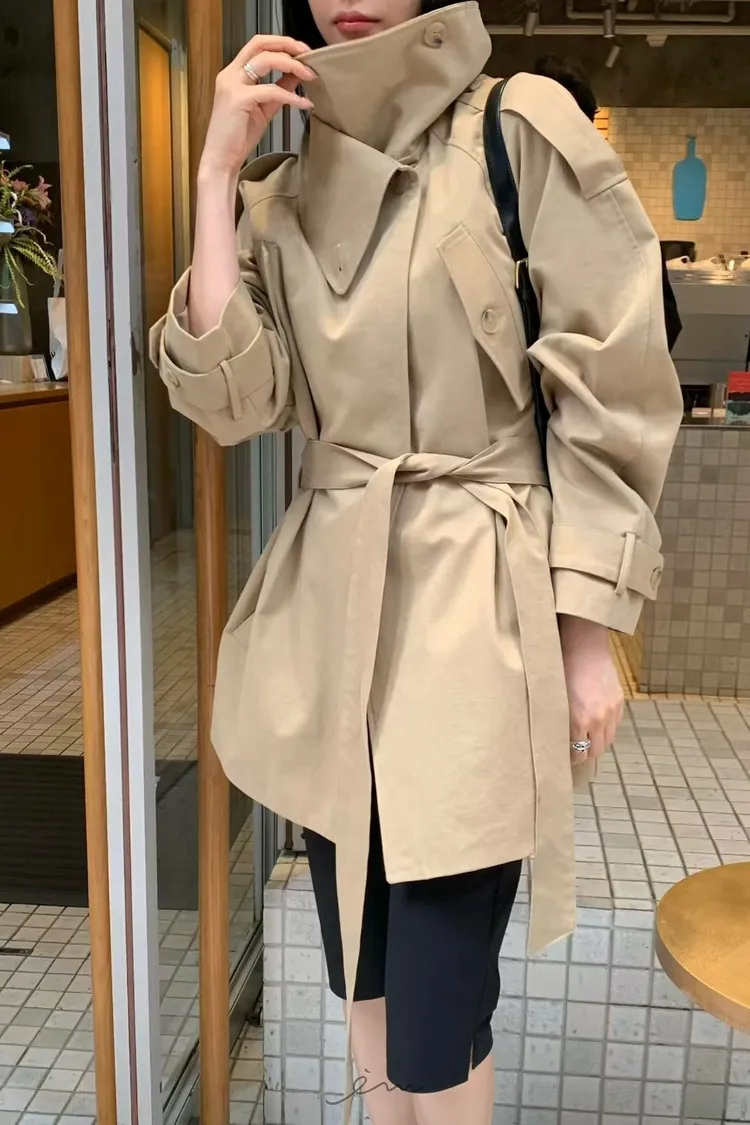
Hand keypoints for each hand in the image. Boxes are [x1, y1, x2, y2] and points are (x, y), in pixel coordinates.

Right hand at [199, 35, 315, 179]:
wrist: (221, 160)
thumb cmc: (238, 137)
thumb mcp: (263, 108)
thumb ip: (278, 90)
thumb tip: (297, 75)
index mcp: (234, 73)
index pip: (257, 45)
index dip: (281, 43)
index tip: (302, 51)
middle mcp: (230, 74)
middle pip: (260, 44)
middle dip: (287, 45)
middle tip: (309, 54)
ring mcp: (232, 85)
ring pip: (266, 61)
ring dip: (292, 65)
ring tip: (310, 76)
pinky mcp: (239, 100)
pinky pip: (271, 91)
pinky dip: (291, 96)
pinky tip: (303, 103)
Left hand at [559, 616, 623, 763]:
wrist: (584, 648)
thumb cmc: (562, 670)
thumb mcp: (555, 699)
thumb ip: (559, 721)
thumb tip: (556, 737)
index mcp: (579, 719)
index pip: (579, 753)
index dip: (572, 757)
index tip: (565, 755)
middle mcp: (598, 719)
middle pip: (596, 750)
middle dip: (585, 752)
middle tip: (576, 749)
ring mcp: (611, 710)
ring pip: (608, 740)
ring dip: (598, 741)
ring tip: (587, 737)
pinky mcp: (619, 701)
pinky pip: (616, 725)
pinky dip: (607, 728)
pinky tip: (597, 722)